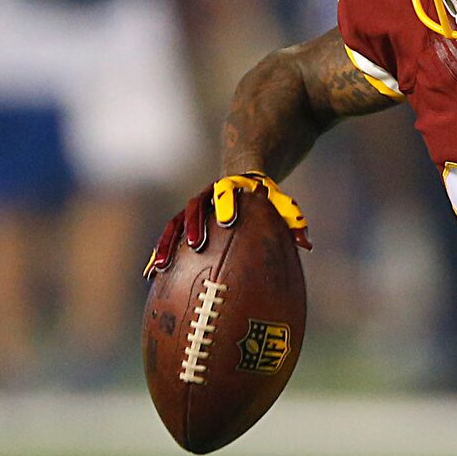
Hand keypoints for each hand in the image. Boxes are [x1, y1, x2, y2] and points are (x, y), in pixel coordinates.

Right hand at [145, 173, 310, 277]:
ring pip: (175, 224)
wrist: (243, 180)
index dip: (226, 204)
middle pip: (195, 208)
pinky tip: (150, 274)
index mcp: (231, 189)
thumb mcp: (281, 204)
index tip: (228, 219)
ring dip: (167, 243)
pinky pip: (168, 237)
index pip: (227, 192)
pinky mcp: (182, 222)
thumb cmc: (265, 198)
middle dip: (195, 225)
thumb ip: (293, 220)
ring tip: (160, 267)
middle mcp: (207, 197)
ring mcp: (192, 209)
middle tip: (196, 244)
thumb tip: (306, 245)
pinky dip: (159, 253)